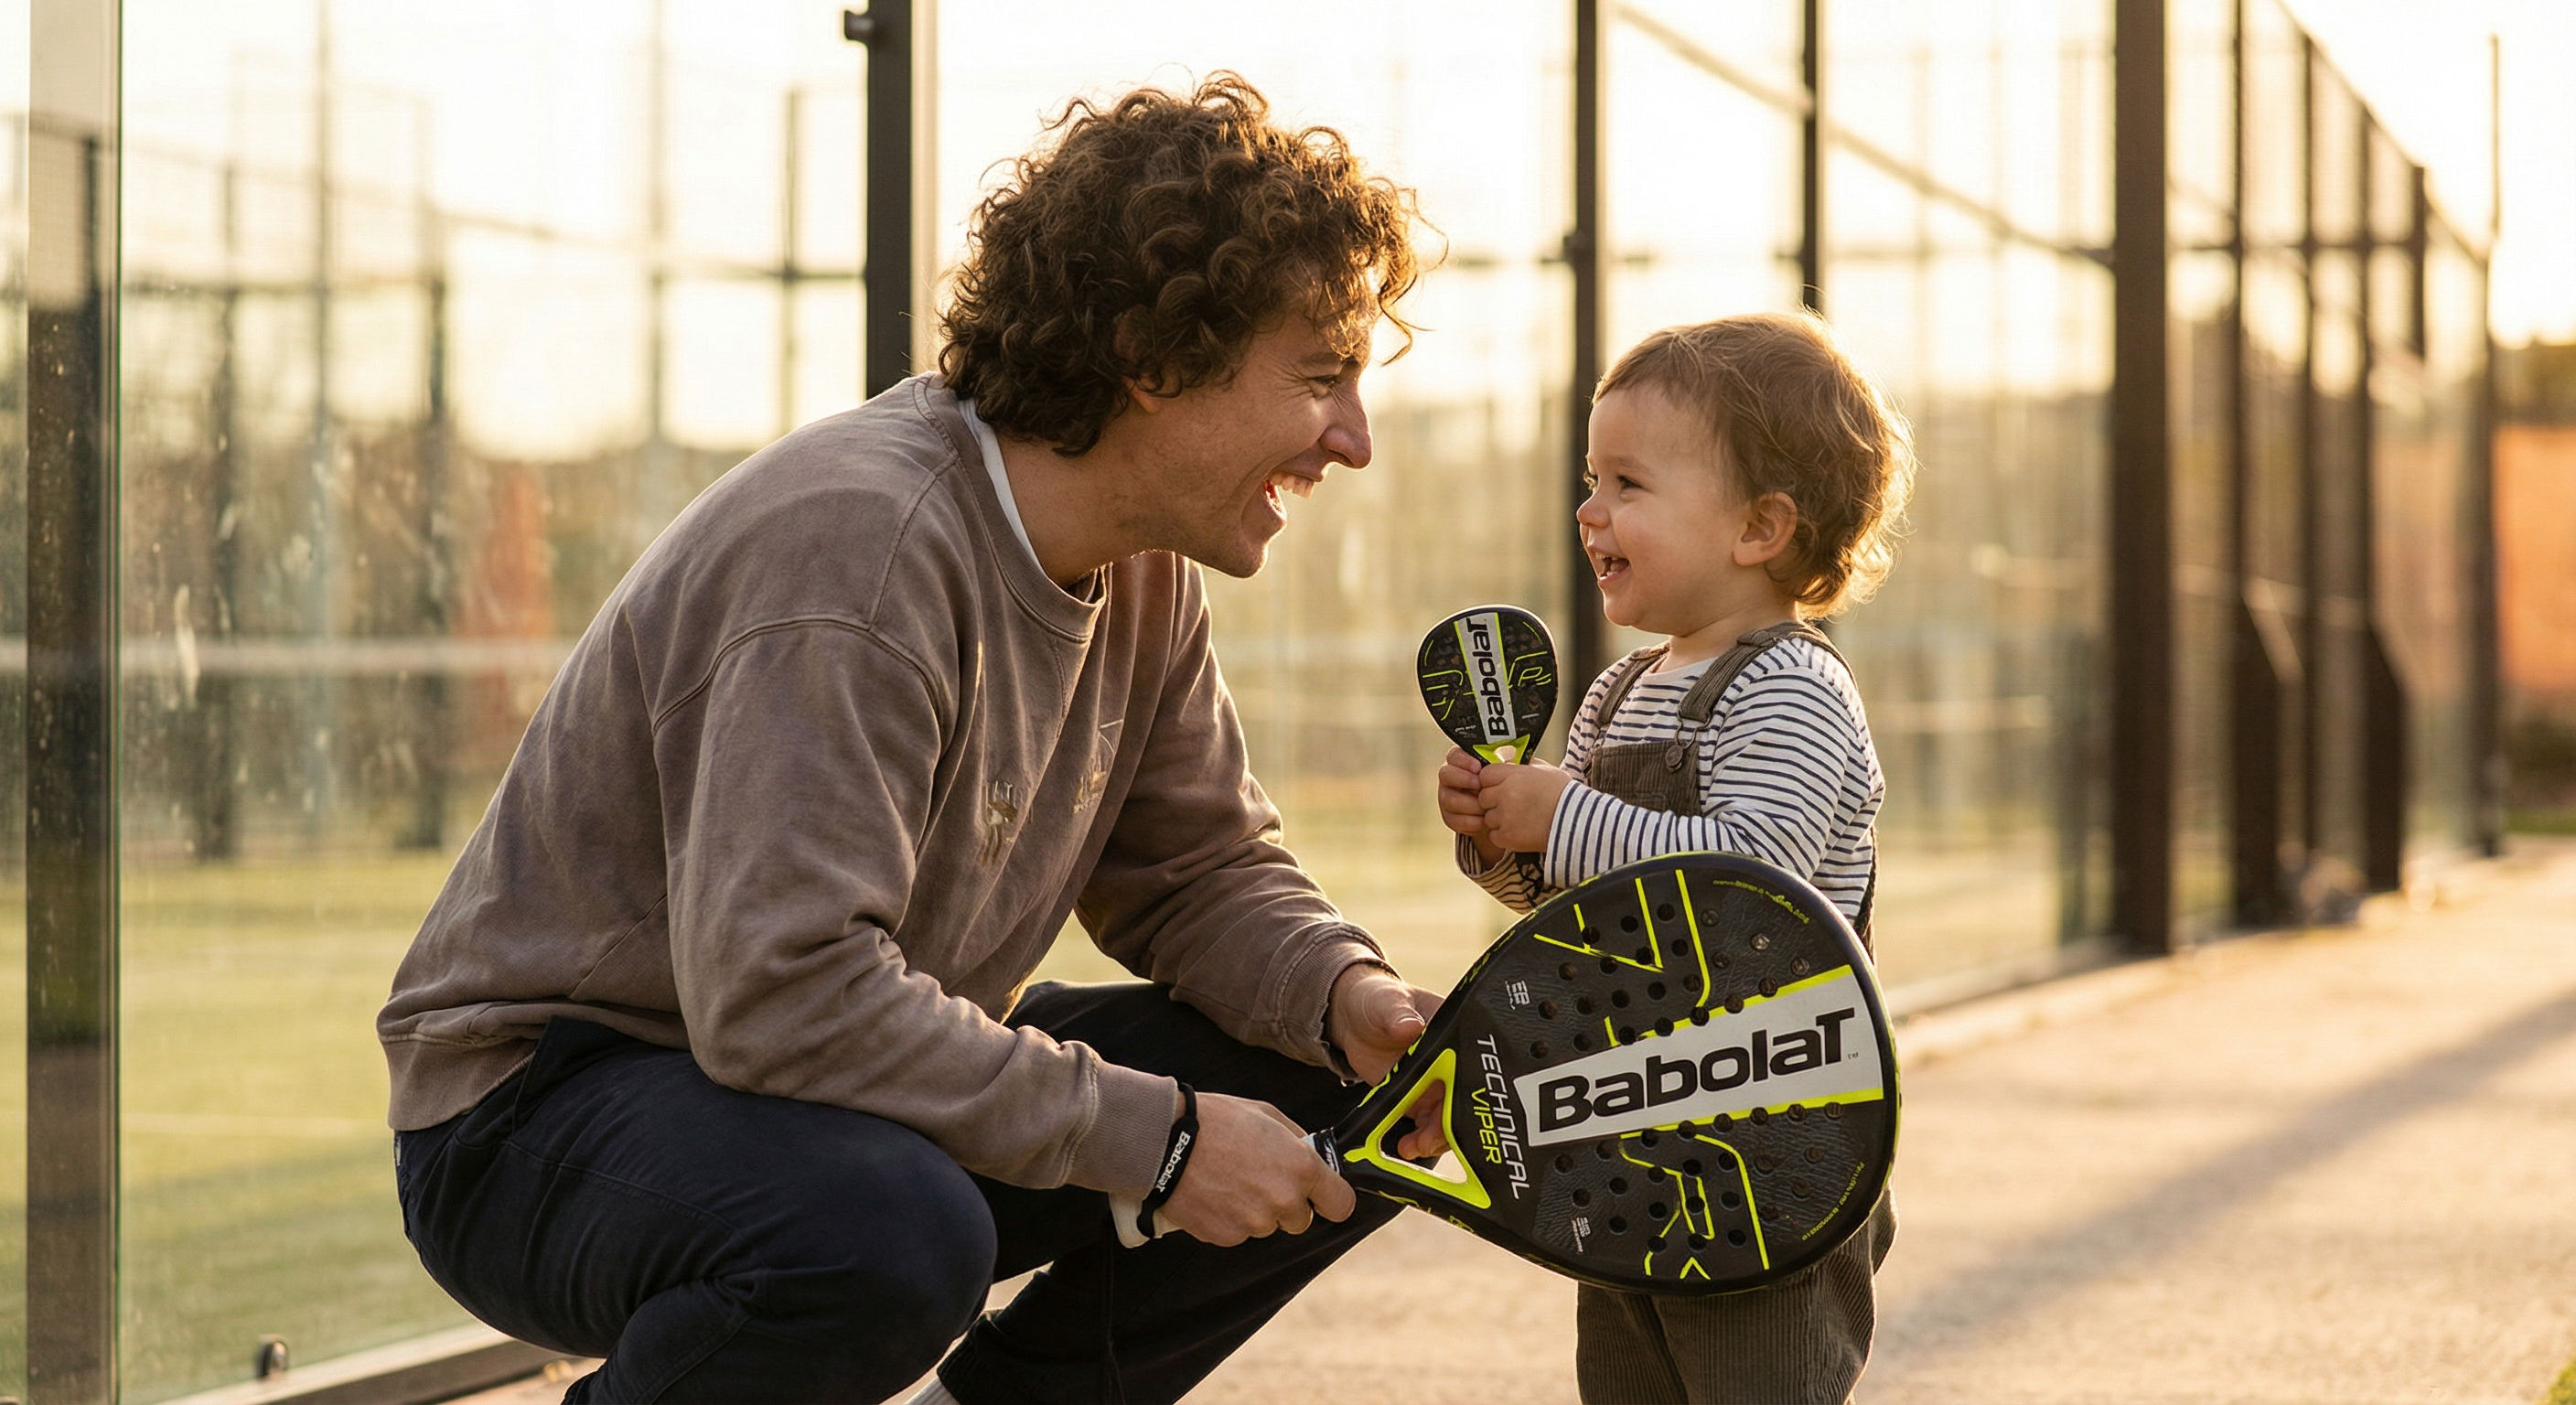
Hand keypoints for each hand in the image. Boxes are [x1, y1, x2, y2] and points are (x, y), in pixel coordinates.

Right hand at [1156, 1091, 1355, 1245]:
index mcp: (1301, 1169)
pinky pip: (1238, 1233)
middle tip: (1259, 1178)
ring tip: (1229, 1180)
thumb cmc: (1215, 1121)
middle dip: (1286, 1204)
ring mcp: (1254, 1223)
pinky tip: (1214, 1193)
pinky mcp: (1227, 1237)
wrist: (1165, 1141)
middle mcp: (1283, 1201)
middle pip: (1300, 1220)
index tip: (1321, 1195)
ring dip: (1255, 1210)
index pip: (1341, 1205)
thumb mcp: (1267, 1115)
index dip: (1330, 1199)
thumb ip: (1297, 1141)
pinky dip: (1230, 1218)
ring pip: (1267, 1226)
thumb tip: (1313, 1155)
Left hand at [1328, 964, 1448, 1159]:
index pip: (1471, 1066)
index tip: (1454, 1109)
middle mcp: (1452, 1062)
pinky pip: (1428, 1126)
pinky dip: (1421, 1141)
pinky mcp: (1419, 1099)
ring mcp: (1437, 1083)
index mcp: (1455, 1035)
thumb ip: (1398, 1015)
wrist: (1354, 1019)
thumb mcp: (1387, 1002)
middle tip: (1429, 1139)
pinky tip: (1408, 1147)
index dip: (1467, 1090)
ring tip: (1414, 1147)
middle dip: (1452, 1124)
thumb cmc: (1377, 1000)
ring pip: (1449, 1119)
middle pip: (1466, 1100)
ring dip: (1436, 1138)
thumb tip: (1411, 1027)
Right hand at [1438, 748, 1505, 868]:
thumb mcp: (1510, 771)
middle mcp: (1451, 777)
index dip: (1464, 760)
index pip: (1455, 755)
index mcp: (1463, 761)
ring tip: (1486, 809)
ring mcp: (1447, 796)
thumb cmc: (1506, 784)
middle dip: (1463, 780)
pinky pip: (1452, 819)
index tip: (1479, 767)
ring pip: (1448, 799)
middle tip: (1480, 787)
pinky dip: (1468, 822)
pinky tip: (1482, 822)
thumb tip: (1520, 760)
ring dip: (1468, 804)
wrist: (1502, 810)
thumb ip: (1509, 763)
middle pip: (1445, 774)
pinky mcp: (1449, 816)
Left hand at [1477, 758, 1573, 852]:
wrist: (1577, 822)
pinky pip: (1493, 836)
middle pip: (1483, 798)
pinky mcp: (1507, 837)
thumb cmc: (1565, 795)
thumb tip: (1511, 762)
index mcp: (1513, 775)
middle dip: (1493, 802)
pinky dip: (1503, 836)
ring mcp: (1504, 816)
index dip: (1491, 782)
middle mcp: (1505, 794)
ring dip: (1499, 820)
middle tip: (1511, 806)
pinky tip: (1520, 832)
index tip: (1499, 787)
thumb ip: (1525, 766)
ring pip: (1488, 818)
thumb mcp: (1546, 770)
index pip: (1485, 775)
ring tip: (1520, 820)